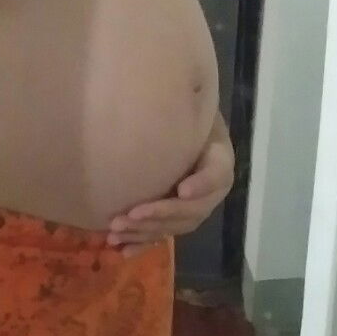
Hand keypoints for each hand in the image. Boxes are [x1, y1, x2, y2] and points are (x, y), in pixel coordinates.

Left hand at [107, 117, 234, 257]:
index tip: (182, 190)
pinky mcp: (174, 221)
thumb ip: (189, 109)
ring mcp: (193, 210)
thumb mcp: (194, 109)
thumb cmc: (186, 118)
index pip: (216, 175)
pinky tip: (122, 253)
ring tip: (117, 230)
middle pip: (190, 211)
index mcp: (220, 163)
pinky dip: (141, 246)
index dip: (201, 185)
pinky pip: (161, 237)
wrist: (183, 134)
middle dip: (160, 214)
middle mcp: (210, 193)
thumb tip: (183, 82)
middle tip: (131, 214)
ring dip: (145, 232)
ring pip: (173, 228)